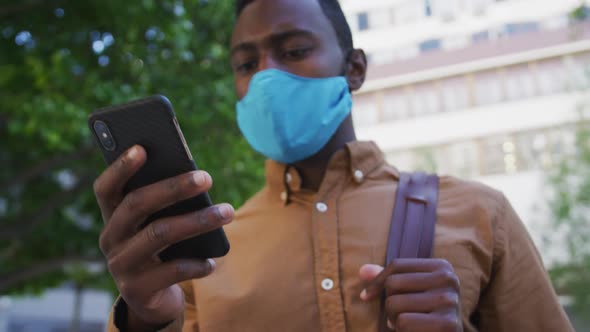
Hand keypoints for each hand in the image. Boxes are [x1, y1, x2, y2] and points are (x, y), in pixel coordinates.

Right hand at [93, 145, 233, 329]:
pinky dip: (196, 263)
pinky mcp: (136, 290)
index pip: (106, 188)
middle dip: (174, 188)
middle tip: (206, 178)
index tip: (142, 148)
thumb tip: (196, 179)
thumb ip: (166, 204)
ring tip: (227, 212)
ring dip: (197, 221)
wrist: (153, 300)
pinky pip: (171, 271)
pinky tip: (214, 260)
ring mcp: (120, 265)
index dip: (120, 168)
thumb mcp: (159, 225)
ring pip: (159, 234)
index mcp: (112, 217)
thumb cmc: (162, 250)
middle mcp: (110, 239)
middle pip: (137, 205)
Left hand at [359, 259, 461, 331]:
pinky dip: (401, 330)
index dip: (377, 282)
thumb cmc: (426, 314)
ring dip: (394, 319)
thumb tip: (362, 271)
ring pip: (394, 303)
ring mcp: (450, 302)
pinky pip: (404, 322)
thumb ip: (388, 279)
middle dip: (389, 303)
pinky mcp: (447, 324)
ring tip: (407, 325)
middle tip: (399, 316)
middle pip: (393, 283)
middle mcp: (448, 280)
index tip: (366, 296)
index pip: (397, 265)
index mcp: (442, 267)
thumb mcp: (411, 292)